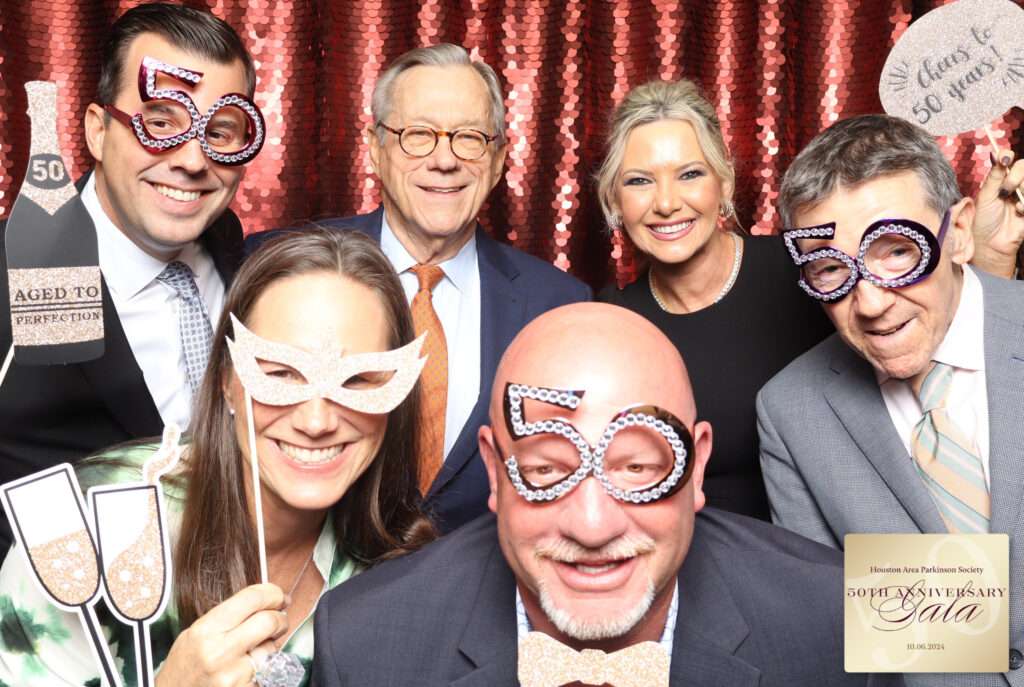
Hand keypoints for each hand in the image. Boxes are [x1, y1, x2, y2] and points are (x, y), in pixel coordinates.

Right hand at [155, 583, 288, 686]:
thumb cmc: (185, 666)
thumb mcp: (195, 634)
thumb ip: (228, 617)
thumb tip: (264, 603)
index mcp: (206, 630)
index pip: (251, 599)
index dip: (272, 593)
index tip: (279, 596)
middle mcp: (220, 652)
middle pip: (269, 621)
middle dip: (280, 618)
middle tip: (278, 620)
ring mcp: (233, 675)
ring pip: (271, 648)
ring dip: (269, 646)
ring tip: (251, 653)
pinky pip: (267, 670)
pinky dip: (264, 667)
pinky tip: (247, 670)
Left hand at [970, 148, 1023, 278]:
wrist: (988, 244)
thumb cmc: (982, 221)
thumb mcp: (985, 197)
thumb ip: (993, 176)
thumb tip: (995, 153)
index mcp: (1001, 180)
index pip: (1009, 159)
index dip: (1007, 156)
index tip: (1003, 161)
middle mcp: (1015, 185)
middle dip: (1015, 177)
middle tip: (1003, 192)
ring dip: (1022, 191)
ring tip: (1012, 205)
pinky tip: (1018, 214)